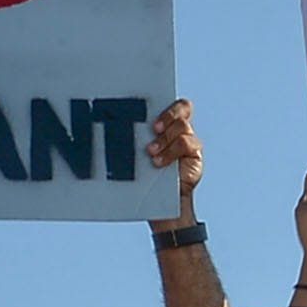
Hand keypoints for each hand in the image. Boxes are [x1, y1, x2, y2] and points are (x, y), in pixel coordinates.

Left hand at [145, 96, 204, 226]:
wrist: (159, 201)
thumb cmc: (145, 174)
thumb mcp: (138, 153)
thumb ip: (136, 137)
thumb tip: (112, 125)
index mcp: (167, 124)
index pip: (174, 104)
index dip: (167, 106)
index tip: (152, 118)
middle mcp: (180, 130)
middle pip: (182, 108)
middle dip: (168, 115)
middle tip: (155, 129)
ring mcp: (189, 142)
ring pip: (182, 127)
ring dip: (165, 139)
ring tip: (152, 152)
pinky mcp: (194, 155)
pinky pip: (187, 144)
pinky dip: (171, 152)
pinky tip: (159, 162)